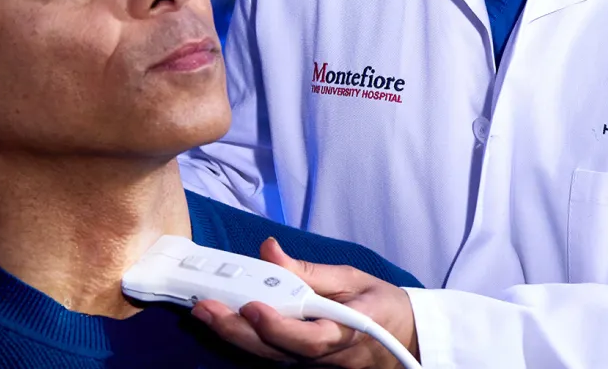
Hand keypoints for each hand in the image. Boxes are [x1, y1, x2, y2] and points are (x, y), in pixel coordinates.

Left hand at [190, 238, 418, 368]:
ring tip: (205, 311)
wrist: (403, 339)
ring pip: (267, 357)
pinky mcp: (300, 364)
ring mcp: (311, 364)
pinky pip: (268, 355)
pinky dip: (242, 338)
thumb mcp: (353, 278)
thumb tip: (269, 250)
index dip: (278, 327)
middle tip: (207, 307)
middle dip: (237, 330)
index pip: (309, 339)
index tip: (254, 306)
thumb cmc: (381, 306)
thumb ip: (310, 270)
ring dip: (232, 336)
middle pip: (276, 352)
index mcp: (348, 331)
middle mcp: (326, 355)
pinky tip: (222, 322)